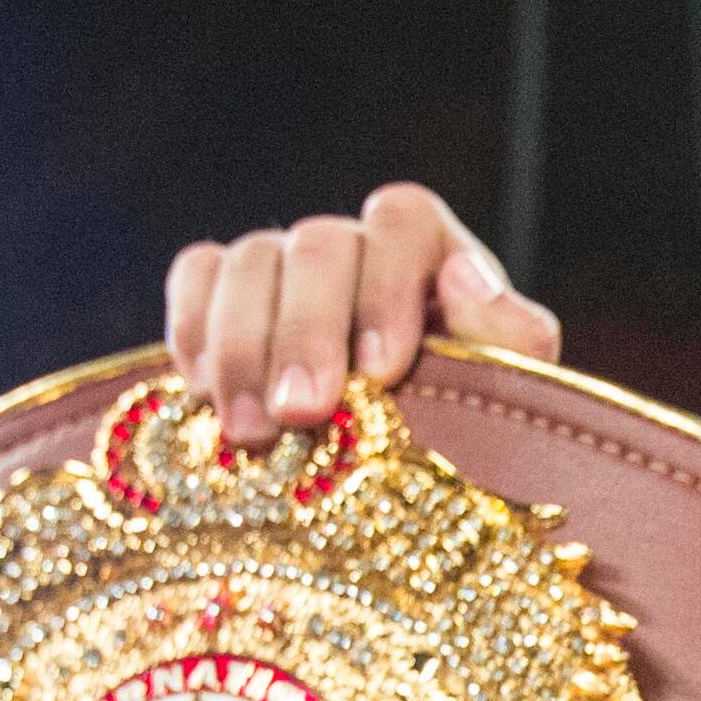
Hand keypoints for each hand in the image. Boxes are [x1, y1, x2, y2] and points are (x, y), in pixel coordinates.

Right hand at [167, 184, 567, 450]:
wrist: (398, 480)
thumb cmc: (466, 433)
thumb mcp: (505, 394)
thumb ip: (507, 339)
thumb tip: (467, 281)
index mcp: (429, 254)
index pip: (403, 220)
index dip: (388, 288)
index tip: (381, 371)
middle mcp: (353, 248)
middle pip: (319, 246)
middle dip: (306, 332)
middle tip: (301, 412)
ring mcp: (284, 266)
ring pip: (250, 261)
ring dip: (244, 348)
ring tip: (251, 432)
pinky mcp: (224, 293)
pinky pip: (195, 275)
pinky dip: (193, 328)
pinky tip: (201, 393)